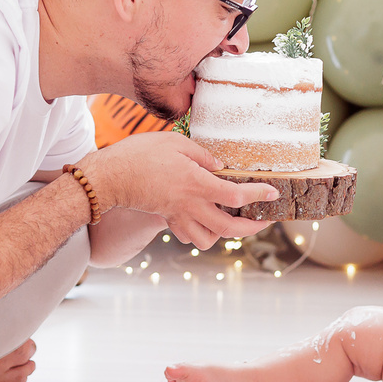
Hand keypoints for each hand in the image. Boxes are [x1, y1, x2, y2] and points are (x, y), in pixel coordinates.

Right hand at [78, 132, 277, 249]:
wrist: (109, 177)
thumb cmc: (140, 154)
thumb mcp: (175, 142)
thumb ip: (202, 155)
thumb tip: (219, 166)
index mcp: (196, 184)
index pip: (236, 196)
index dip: (258, 196)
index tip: (273, 193)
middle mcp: (190, 205)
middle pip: (229, 228)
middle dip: (252, 228)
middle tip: (264, 219)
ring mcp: (177, 216)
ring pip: (210, 239)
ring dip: (225, 233)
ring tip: (233, 219)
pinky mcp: (166, 219)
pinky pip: (189, 236)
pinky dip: (202, 233)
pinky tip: (204, 218)